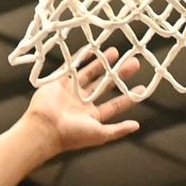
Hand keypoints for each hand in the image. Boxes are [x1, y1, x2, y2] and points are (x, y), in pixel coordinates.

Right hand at [26, 50, 143, 153]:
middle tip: (133, 63)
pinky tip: (92, 50)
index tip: (142, 87)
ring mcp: (71, 92)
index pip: (113, 105)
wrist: (44, 128)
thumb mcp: (99, 134)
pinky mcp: (59, 83)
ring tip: (115, 52)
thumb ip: (118, 130)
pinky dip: (81, 58)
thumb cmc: (72, 135)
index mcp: (91, 116)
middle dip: (119, 75)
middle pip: (104, 86)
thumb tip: (137, 126)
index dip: (128, 97)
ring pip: (90, 74)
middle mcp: (82, 103)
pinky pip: (72, 67)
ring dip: (102, 63)